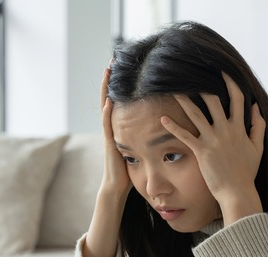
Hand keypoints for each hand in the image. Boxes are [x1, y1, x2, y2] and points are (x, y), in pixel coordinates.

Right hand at [99, 67, 131, 200]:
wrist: (117, 187)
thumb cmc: (130, 169)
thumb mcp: (139, 146)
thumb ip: (144, 133)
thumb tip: (162, 122)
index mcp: (120, 126)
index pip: (120, 99)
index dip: (120, 83)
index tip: (124, 65)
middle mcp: (112, 126)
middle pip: (110, 96)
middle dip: (111, 79)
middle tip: (112, 59)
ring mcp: (108, 133)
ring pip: (106, 106)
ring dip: (106, 89)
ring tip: (108, 71)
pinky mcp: (109, 143)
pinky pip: (107, 125)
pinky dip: (107, 113)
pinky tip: (110, 101)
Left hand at [161, 72, 265, 223]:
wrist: (237, 192)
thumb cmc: (246, 172)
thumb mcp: (257, 148)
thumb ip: (258, 126)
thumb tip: (256, 108)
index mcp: (240, 128)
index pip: (237, 99)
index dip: (230, 83)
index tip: (222, 71)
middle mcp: (226, 130)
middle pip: (214, 100)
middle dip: (202, 85)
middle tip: (191, 73)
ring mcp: (213, 140)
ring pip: (196, 114)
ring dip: (184, 100)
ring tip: (173, 89)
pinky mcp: (201, 151)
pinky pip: (185, 135)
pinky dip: (173, 126)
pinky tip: (163, 118)